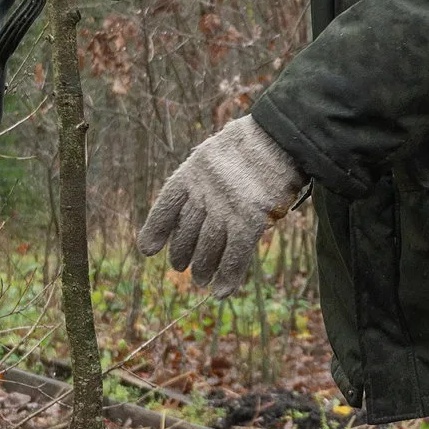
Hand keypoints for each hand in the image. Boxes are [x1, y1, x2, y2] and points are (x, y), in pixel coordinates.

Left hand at [137, 116, 305, 294]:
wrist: (281, 137)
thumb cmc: (252, 144)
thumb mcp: (215, 152)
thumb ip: (203, 178)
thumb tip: (192, 207)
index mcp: (193, 172)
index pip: (167, 206)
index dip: (155, 230)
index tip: (147, 250)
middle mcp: (205, 193)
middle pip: (187, 232)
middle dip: (182, 253)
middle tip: (180, 267)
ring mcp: (226, 208)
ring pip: (208, 248)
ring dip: (203, 268)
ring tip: (200, 279)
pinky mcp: (250, 220)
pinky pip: (235, 255)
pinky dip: (228, 276)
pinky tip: (221, 291)